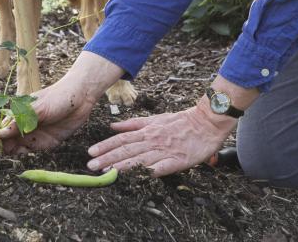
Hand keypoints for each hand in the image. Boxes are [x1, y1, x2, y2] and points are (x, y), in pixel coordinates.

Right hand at [0, 51, 123, 153]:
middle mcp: (22, 127)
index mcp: (17, 115)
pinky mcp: (45, 143)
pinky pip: (31, 153)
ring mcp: (33, 136)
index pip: (0, 130)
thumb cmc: (57, 97)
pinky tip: (22, 159)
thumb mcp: (38, 109)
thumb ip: (20, 122)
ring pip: (16, 150)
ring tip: (7, 160)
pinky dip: (25, 157)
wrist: (81, 98)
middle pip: (5, 143)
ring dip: (11, 155)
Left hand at [86, 100, 237, 176]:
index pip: (122, 139)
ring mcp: (164, 150)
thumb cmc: (180, 122)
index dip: (105, 146)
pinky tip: (138, 177)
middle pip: (126, 149)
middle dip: (107, 157)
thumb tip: (113, 126)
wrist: (206, 122)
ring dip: (122, 166)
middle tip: (91, 165)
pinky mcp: (177, 160)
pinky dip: (149, 171)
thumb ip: (134, 124)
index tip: (91, 152)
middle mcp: (152, 140)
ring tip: (106, 172)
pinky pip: (161, 167)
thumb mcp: (155, 119)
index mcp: (147, 131)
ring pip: (139, 159)